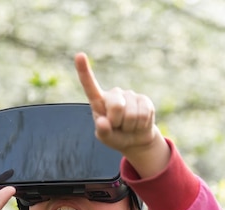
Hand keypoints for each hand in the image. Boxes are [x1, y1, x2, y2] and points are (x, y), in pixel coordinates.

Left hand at [74, 52, 169, 177]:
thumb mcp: (106, 138)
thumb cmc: (115, 136)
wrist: (135, 139)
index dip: (84, 71)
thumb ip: (102, 132)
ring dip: (130, 126)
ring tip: (128, 126)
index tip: (79, 55)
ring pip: (132, 114)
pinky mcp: (144, 99)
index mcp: (99, 102)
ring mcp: (129, 95)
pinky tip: (139, 123)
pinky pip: (144, 114)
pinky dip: (141, 125)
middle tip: (118, 126)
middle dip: (118, 122)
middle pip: (116, 106)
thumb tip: (103, 121)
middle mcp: (114, 94)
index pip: (90, 86)